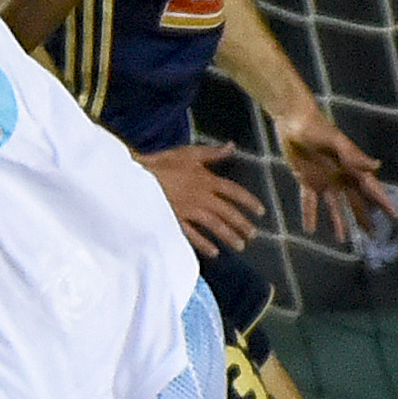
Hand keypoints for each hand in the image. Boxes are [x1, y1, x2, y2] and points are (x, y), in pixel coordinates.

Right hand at [137, 142, 265, 254]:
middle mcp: (201, 197)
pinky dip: (204, 244)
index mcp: (206, 179)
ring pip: (214, 225)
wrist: (137, 177)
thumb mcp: (189, 153)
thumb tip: (231, 146)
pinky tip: (214, 252)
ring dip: (229, 236)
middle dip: (241, 224)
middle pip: (227, 212)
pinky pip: (193, 235)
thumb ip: (212, 153)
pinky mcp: (176, 221)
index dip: (249, 201)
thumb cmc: (162, 163)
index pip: (234, 191)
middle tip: (252, 234)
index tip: (261, 212)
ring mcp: (189, 211)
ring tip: (240, 246)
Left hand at [272, 108, 396, 244]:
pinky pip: (309, 201)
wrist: (293, 120)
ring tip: (343, 239)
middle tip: (373, 235)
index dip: (383, 202)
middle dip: (364, 217)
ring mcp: (324, 179)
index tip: (395, 216)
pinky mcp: (307, 179)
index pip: (371, 188)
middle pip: (355, 201)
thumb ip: (354, 154)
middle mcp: (340, 176)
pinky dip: (310, 214)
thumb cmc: (317, 127)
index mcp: (351, 167)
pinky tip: (309, 229)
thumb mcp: (336, 140)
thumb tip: (377, 165)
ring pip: (334, 206)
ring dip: (339, 221)